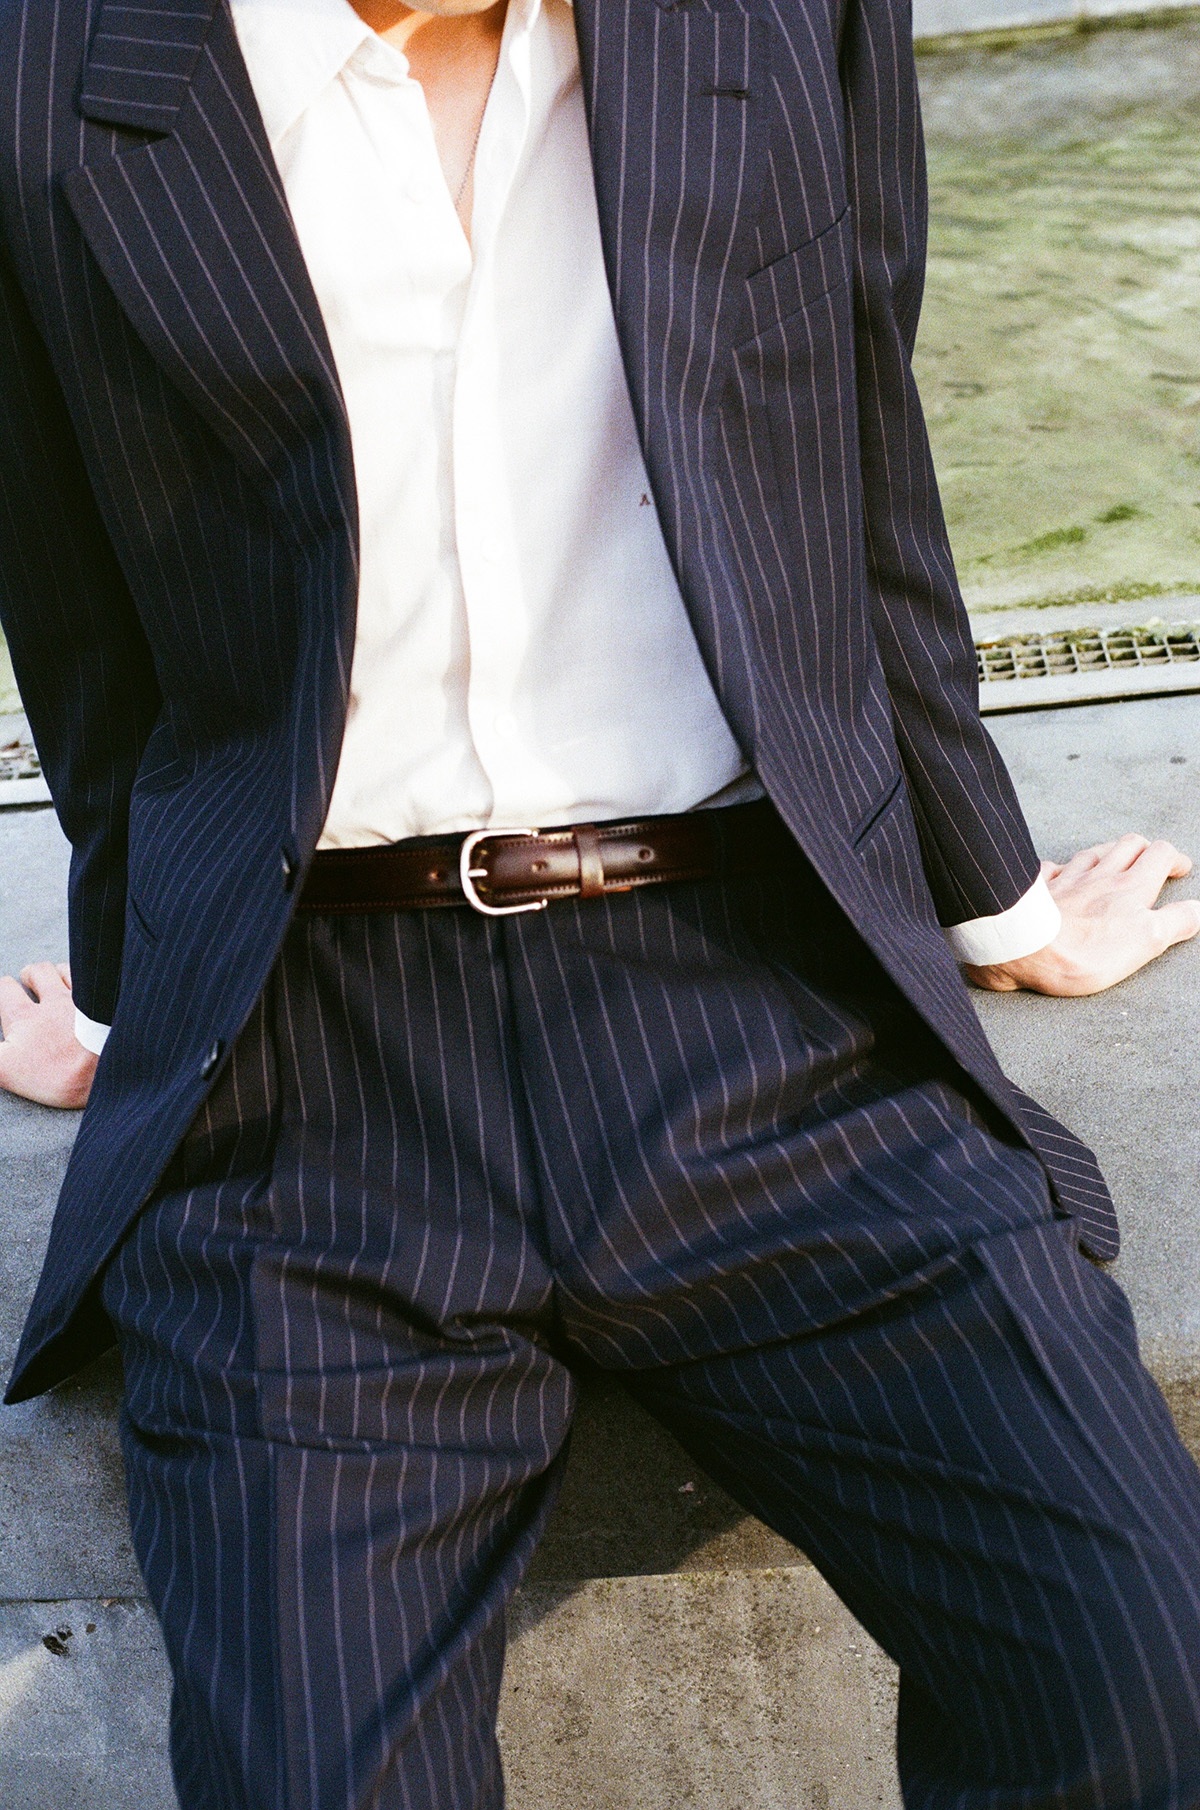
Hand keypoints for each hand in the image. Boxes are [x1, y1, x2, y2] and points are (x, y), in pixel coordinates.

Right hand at [0, 962, 96, 1107]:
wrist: (111, 1069)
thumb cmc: (57, 1074)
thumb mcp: (7, 1070)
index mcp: (24, 1017)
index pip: (5, 989)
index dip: (4, 991)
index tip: (7, 994)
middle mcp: (52, 999)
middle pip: (36, 972)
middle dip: (29, 976)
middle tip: (28, 985)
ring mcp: (83, 997)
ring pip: (66, 969)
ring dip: (58, 972)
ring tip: (56, 982)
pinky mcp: (107, 1000)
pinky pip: (97, 975)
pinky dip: (90, 976)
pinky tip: (91, 985)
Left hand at [966, 837, 1199, 996]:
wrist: (1026, 948)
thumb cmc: (1087, 949)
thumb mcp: (1148, 941)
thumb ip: (1176, 922)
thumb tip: (1196, 910)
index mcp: (1131, 885)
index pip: (1160, 854)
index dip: (1174, 858)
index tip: (1180, 868)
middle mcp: (1100, 875)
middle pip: (1128, 845)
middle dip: (1145, 848)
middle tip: (1152, 859)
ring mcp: (1067, 879)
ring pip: (1092, 852)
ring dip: (1108, 852)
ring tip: (1114, 859)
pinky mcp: (1039, 890)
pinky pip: (1052, 869)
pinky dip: (1061, 868)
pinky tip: (1060, 873)